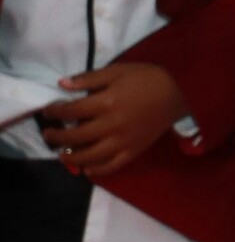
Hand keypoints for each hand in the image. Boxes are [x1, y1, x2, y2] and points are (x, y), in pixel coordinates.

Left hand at [38, 62, 189, 177]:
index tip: (48, 111)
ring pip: (89, 156)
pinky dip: (96, 170)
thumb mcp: (118, 71)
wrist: (178, 91)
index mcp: (107, 103)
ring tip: (62, 153)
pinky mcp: (133, 151)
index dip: (55, 111)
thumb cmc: (147, 78)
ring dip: (71, 157)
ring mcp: (122, 141)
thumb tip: (62, 84)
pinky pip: (111, 166)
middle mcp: (111, 125)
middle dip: (56, 136)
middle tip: (48, 134)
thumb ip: (89, 78)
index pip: (71, 111)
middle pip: (75, 136)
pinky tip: (86, 168)